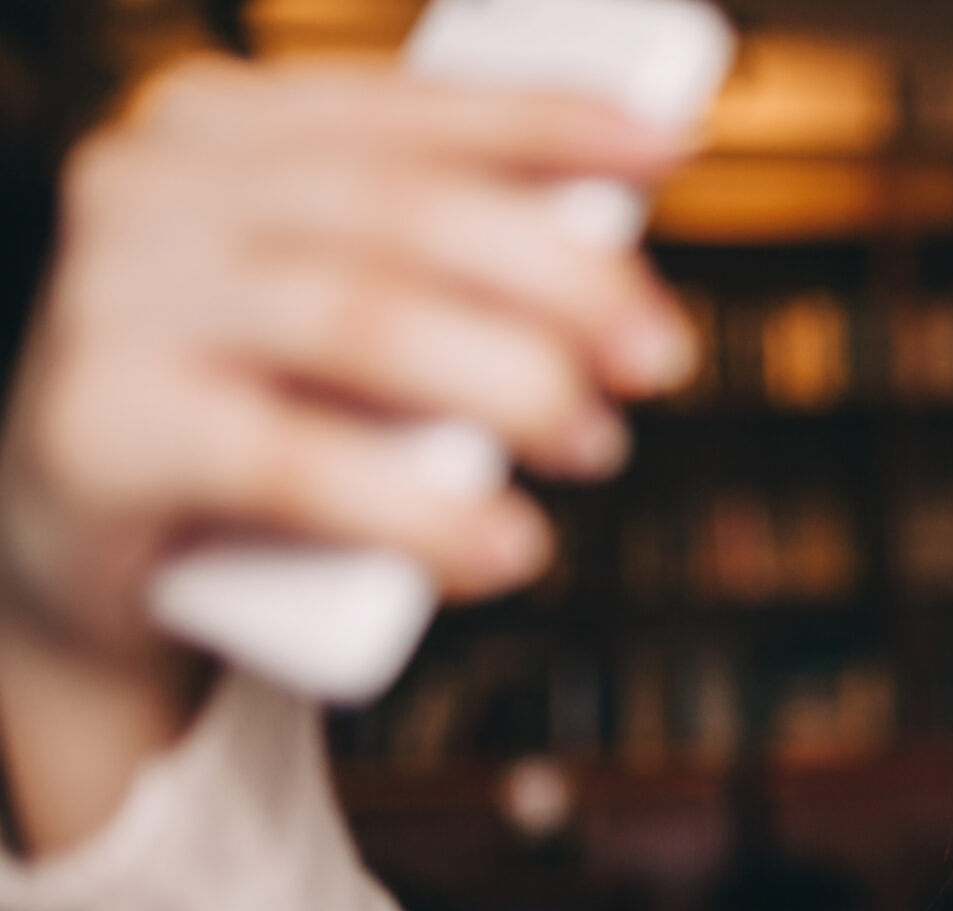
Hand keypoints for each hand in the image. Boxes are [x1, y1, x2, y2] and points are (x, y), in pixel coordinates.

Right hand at [0, 57, 692, 659]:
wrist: (95, 566)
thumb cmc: (252, 417)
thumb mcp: (343, 319)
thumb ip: (441, 269)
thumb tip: (612, 266)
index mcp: (213, 129)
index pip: (404, 109)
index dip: (544, 122)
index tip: (663, 147)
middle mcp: (148, 190)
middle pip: (404, 214)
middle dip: (562, 280)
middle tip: (660, 355)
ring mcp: (111, 303)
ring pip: (362, 322)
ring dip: (512, 385)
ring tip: (595, 445)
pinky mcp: (102, 433)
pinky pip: (293, 464)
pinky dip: (421, 509)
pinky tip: (504, 544)